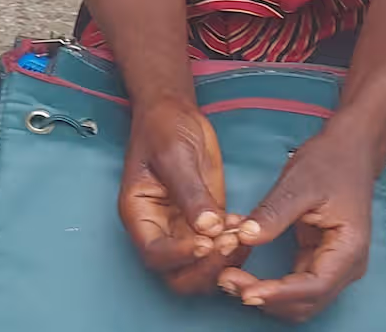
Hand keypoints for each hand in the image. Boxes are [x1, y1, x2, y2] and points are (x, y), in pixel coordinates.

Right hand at [120, 99, 244, 293]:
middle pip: (177, 274)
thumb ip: (189, 192)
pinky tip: (245, 225)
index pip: (154, 254)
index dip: (178, 256)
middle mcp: (159, 229)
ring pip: (201, 268)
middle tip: (228, 243)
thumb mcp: (173, 155)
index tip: (204, 242)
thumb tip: (208, 228)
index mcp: (139, 214)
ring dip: (223, 261)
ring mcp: (184, 229)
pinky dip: (235, 246)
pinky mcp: (207, 223)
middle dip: (205, 268)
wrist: (175, 111)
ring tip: (241, 233)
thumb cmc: (163, 128)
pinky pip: (220, 249)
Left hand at [218, 133, 378, 320]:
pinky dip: (269, 283)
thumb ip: (273, 213)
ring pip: (299, 299)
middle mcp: (346, 266)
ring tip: (228, 278)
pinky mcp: (318, 259)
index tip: (245, 291)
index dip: (279, 294)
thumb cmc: (329, 163)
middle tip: (226, 280)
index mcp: (348, 249)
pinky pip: (294, 283)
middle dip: (267, 298)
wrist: (348, 151)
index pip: (314, 286)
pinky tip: (241, 268)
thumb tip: (244, 237)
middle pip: (306, 302)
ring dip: (266, 295)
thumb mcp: (298, 183)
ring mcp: (333, 265)